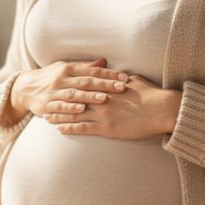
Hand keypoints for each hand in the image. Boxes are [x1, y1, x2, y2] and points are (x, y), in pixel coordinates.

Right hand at [8, 58, 129, 120]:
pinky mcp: (46, 105)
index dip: (109, 74)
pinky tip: (81, 109)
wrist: (24, 88)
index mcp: (69, 69)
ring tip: (104, 98)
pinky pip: (60, 106)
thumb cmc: (50, 77)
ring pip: (74, 94)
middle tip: (122, 87)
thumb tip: (104, 61)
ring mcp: (54, 92)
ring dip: (89, 96)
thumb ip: (85, 67)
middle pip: (86, 81)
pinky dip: (70, 108)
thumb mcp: (66, 69)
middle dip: (105, 84)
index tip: (125, 77)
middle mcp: (62, 79)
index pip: (93, 71)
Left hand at [43, 75, 181, 139]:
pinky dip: (70, 129)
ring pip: (74, 114)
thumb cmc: (150, 94)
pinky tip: (61, 130)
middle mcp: (101, 99)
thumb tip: (117, 74)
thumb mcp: (134, 81)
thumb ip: (121, 78)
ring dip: (59, 117)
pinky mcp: (107, 128)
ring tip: (47, 118)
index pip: (82, 86)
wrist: (161, 109)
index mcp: (106, 86)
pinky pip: (84, 129)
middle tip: (44, 103)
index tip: (57, 88)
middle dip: (58, 102)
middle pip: (73, 100)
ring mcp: (102, 114)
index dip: (68, 88)